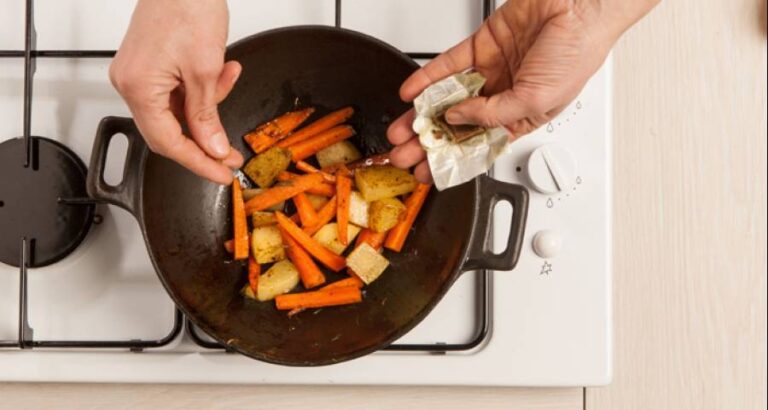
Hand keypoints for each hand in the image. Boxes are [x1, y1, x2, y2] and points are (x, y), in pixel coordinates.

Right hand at [109, 0, 243, 184]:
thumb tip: (212, 147)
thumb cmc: (187, 6)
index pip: (168, 142)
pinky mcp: (148, 65)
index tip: (220, 173)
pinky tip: (222, 72)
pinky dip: (200, 90)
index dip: (198, 163)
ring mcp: (137, 74)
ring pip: (174, 111)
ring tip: (229, 82)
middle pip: (168, 131)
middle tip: (229, 155)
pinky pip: (174, 92)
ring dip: (206, 107)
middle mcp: (130, 82)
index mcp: (139, 87)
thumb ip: (207, 115)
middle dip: (204, 142)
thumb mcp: (206, 69)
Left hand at [387, 0, 658, 182]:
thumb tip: (458, 119)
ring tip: (400, 130)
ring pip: (447, 98)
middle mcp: (505, 95)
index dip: (452, 160)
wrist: (580, 5)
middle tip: (404, 155)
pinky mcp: (481, 46)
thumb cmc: (577, 52)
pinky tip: (409, 92)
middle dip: (429, 142)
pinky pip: (447, 66)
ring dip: (422, 114)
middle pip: (458, 125)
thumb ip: (494, 115)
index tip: (427, 173)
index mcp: (524, 117)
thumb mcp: (536, 100)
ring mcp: (491, 70)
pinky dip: (426, 78)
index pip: (480, 146)